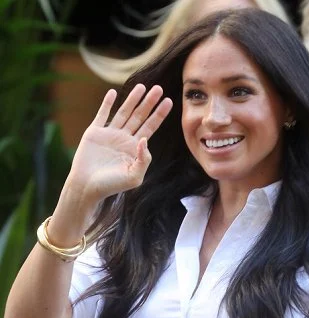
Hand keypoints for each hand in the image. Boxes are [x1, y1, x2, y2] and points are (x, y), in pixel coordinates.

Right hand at [68, 84, 172, 204]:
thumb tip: (145, 139)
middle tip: (159, 89)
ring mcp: (109, 134)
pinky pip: (102, 115)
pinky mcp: (94, 132)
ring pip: (124, 112)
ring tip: (142, 86)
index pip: (150, 127)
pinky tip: (113, 93)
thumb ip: (143, 159)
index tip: (169, 101)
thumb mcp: (134, 177)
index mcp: (135, 149)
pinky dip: (107, 103)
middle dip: (149, 103)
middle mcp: (124, 139)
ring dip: (133, 99)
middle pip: (140, 116)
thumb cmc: (111, 186)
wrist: (87, 187)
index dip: (159, 114)